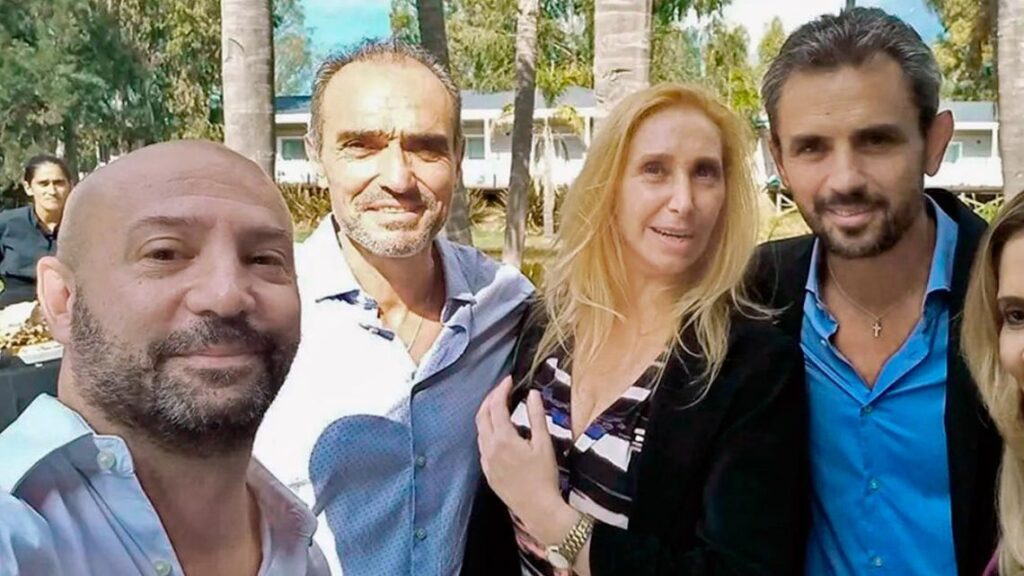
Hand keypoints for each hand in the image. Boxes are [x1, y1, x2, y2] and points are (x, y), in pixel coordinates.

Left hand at [476, 376, 578, 544]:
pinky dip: (487, 431)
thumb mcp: (544, 444)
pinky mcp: (487, 472)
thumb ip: (537, 416)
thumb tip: (533, 394)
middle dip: (490, 398)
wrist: (538, 508)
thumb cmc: (544, 476)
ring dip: (487, 414)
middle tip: (502, 389)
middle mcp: (489, 448)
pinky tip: (498, 431)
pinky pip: (482, 445)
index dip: (501, 390)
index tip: (509, 380)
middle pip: (482, 415)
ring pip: (480, 430)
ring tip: (499, 405)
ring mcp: (486, 461)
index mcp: (503, 439)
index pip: (496, 406)